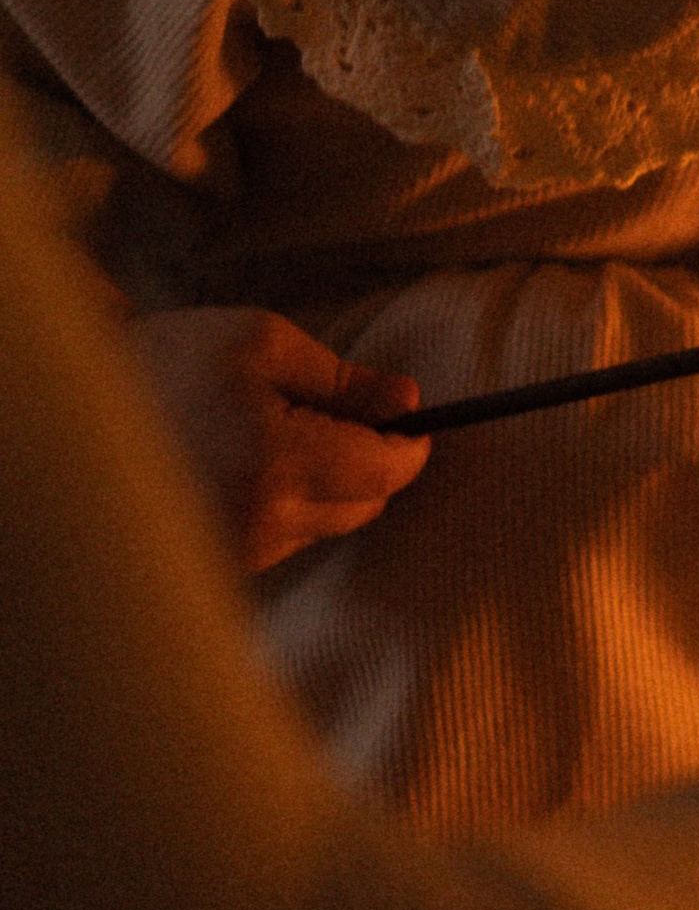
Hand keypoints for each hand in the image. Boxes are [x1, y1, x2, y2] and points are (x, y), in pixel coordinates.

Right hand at [129, 309, 428, 575]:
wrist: (78, 410)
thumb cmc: (175, 362)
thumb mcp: (265, 344)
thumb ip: (345, 379)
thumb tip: (407, 402)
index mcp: (278, 463)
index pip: (385, 474)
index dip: (409, 445)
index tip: (408, 419)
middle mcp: (262, 523)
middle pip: (364, 506)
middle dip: (367, 461)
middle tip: (331, 413)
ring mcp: (238, 553)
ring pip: (325, 523)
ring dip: (323, 483)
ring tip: (270, 434)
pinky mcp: (219, 565)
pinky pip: (284, 538)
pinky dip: (285, 503)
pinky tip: (245, 465)